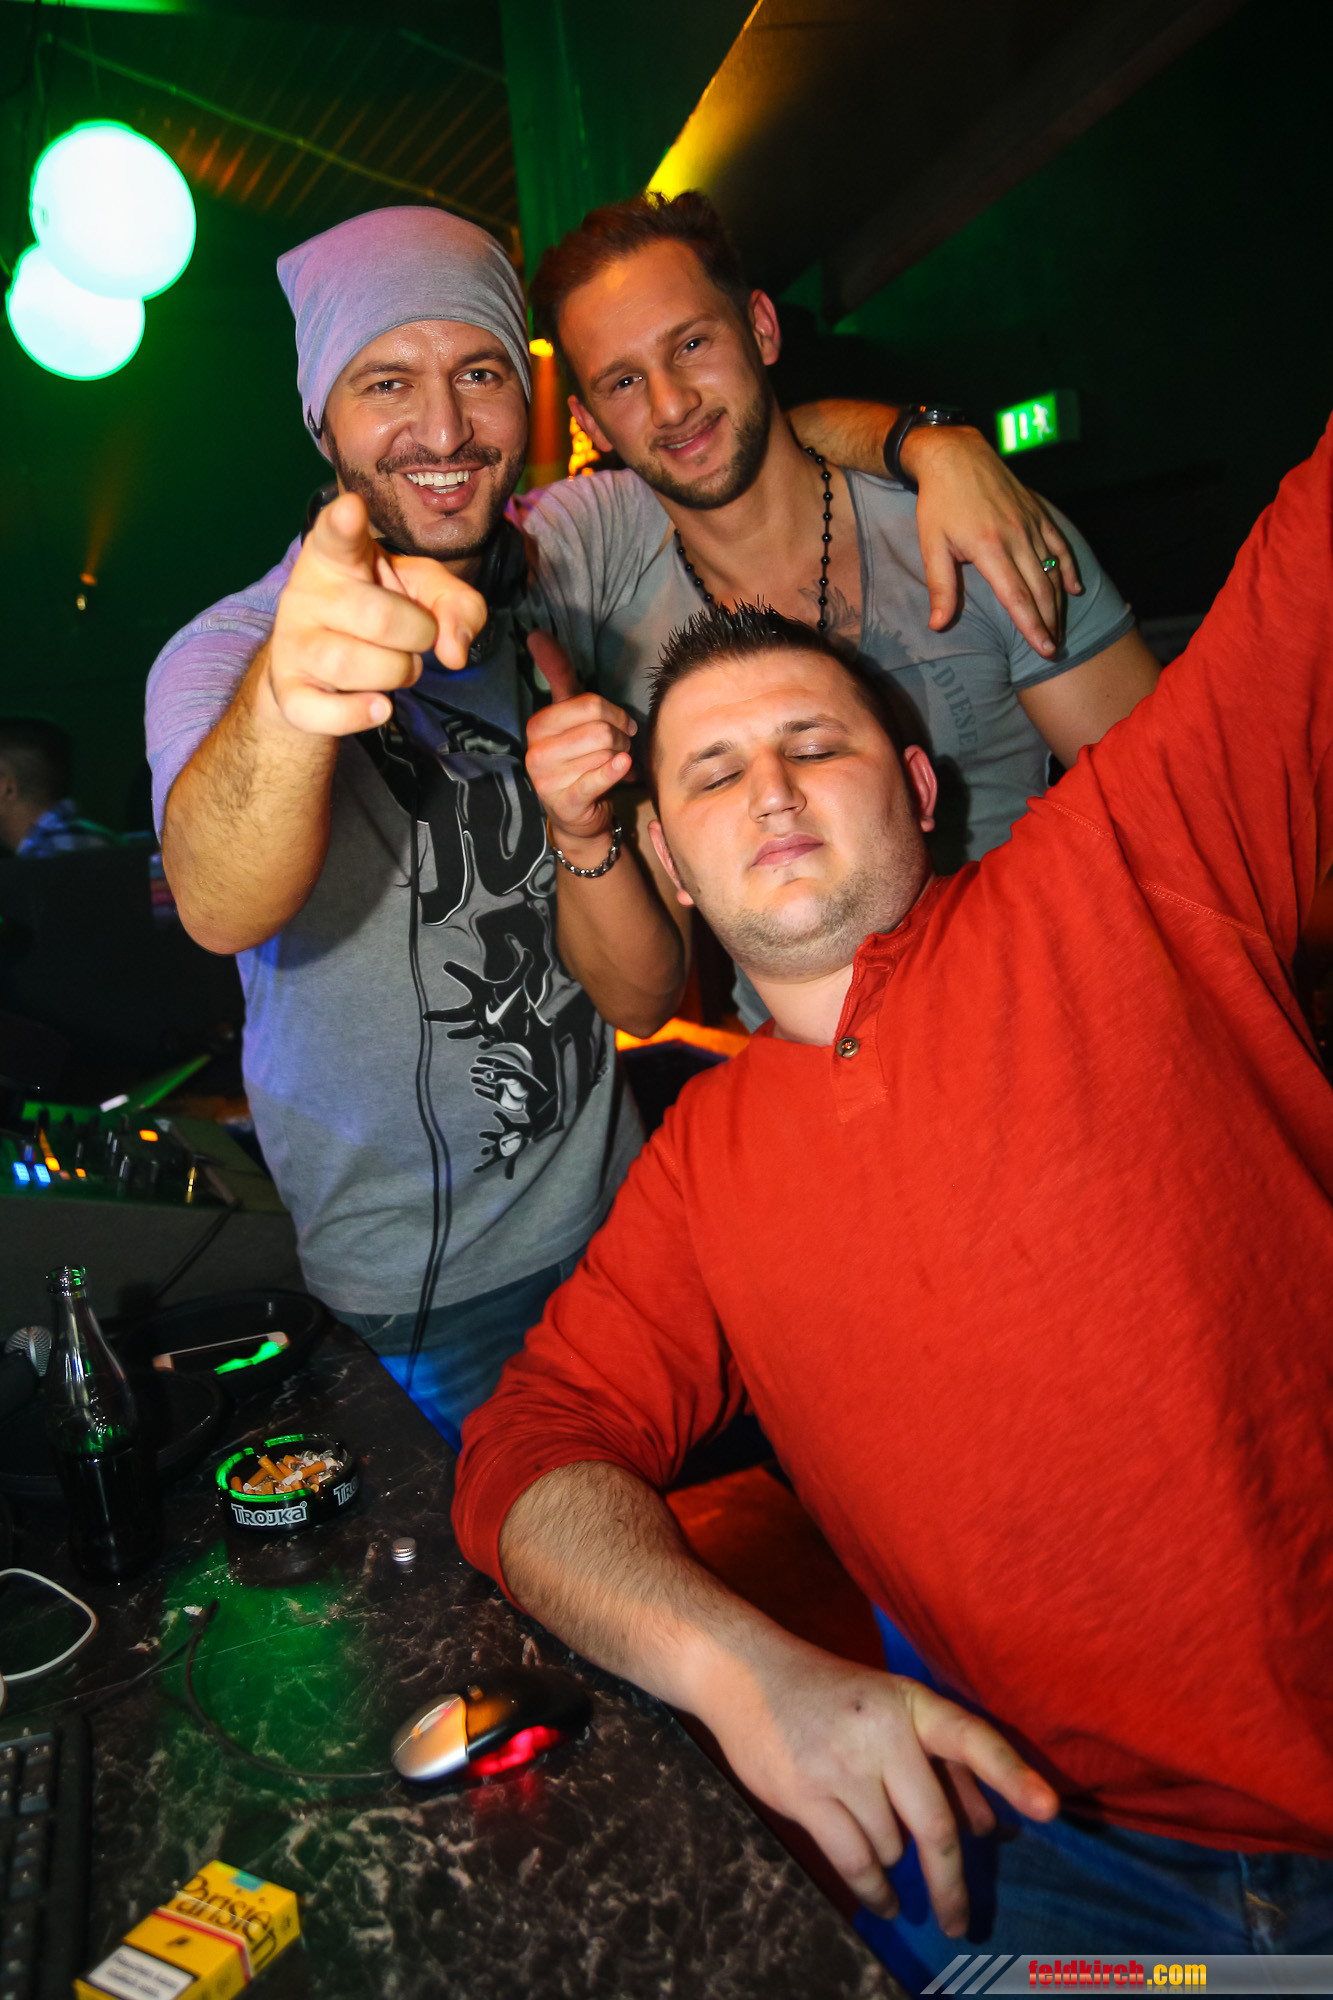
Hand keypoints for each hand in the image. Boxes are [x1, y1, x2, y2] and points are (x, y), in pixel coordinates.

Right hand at [263, 492, 486, 735]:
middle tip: (415, 636)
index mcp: (336, 555)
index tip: (353, 510)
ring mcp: (292, 643)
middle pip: (379, 618)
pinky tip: (378, 706)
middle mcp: (306, 593)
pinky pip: (326, 712)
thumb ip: (458, 604)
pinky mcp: (290, 692)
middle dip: (417, 635)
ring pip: (354, 665)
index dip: (344, 523)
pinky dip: (360, 715)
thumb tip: (454, 651)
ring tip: (396, 666)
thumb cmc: (378, 612)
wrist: (321, 669)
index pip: (336, 534)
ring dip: (397, 673)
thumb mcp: (425, 592)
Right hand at [524, 630, 636, 847]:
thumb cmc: (578, 759)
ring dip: (622, 756)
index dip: (614, 713)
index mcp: (538, 725)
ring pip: (604, 752)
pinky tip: (625, 768)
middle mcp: (536, 750)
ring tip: (618, 763)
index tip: (621, 722)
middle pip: (599, 728)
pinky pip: (598, 778)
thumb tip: (536, 633)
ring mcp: (547, 778)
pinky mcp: (564, 801)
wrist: (576, 814)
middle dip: (621, 736)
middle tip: (623, 746)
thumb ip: (556, 674)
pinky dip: (616, 771)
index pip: (586, 703)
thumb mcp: (569, 716)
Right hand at [700, 1633, 1058, 1935]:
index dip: (1012, 1774)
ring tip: (886, 1859)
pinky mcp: (806, 1793)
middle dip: (951, 1883)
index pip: (971, 1739)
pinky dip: (874, 1890)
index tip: (1050, 1808)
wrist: (746, 1673)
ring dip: (894, 1864)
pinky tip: (884, 1900)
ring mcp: (842, 1764)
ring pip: (892, 1846)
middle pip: (934, 1825)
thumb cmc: (832, 1696)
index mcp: (910, 1704)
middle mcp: (882, 1731)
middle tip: (960, 1922)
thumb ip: (943, 1763)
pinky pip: (855, 1861)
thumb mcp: (890, 1710)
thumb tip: (990, 1825)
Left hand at [906, 424, 1081, 656]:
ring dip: (1058, 603)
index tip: (1044, 649)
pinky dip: (1068, 569)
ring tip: (1059, 629)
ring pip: (1052, 571)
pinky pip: (1060, 545)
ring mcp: (1031, 524)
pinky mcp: (1037, 513)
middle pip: (1040, 590)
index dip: (1032, 627)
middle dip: (1050, 623)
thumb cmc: (938, 504)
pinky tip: (1073, 590)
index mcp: (990, 549)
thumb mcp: (931, 546)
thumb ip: (941, 588)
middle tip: (1054, 651)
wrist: (955, 455)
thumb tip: (938, 626)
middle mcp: (1017, 537)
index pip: (1017, 598)